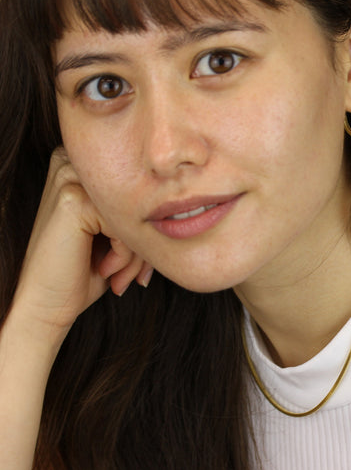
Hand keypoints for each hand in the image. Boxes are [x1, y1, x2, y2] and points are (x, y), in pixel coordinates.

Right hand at [12, 147, 152, 335]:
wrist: (46, 305)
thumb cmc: (85, 272)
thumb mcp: (118, 236)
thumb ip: (142, 215)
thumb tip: (186, 206)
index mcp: (85, 169)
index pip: (139, 193)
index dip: (147, 232)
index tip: (142, 267)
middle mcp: (75, 164)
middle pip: (139, 201)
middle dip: (144, 245)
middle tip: (133, 277)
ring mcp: (71, 179)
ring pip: (135, 214)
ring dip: (135, 254)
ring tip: (119, 276)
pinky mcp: (74, 198)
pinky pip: (124, 225)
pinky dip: (124, 255)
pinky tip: (105, 269)